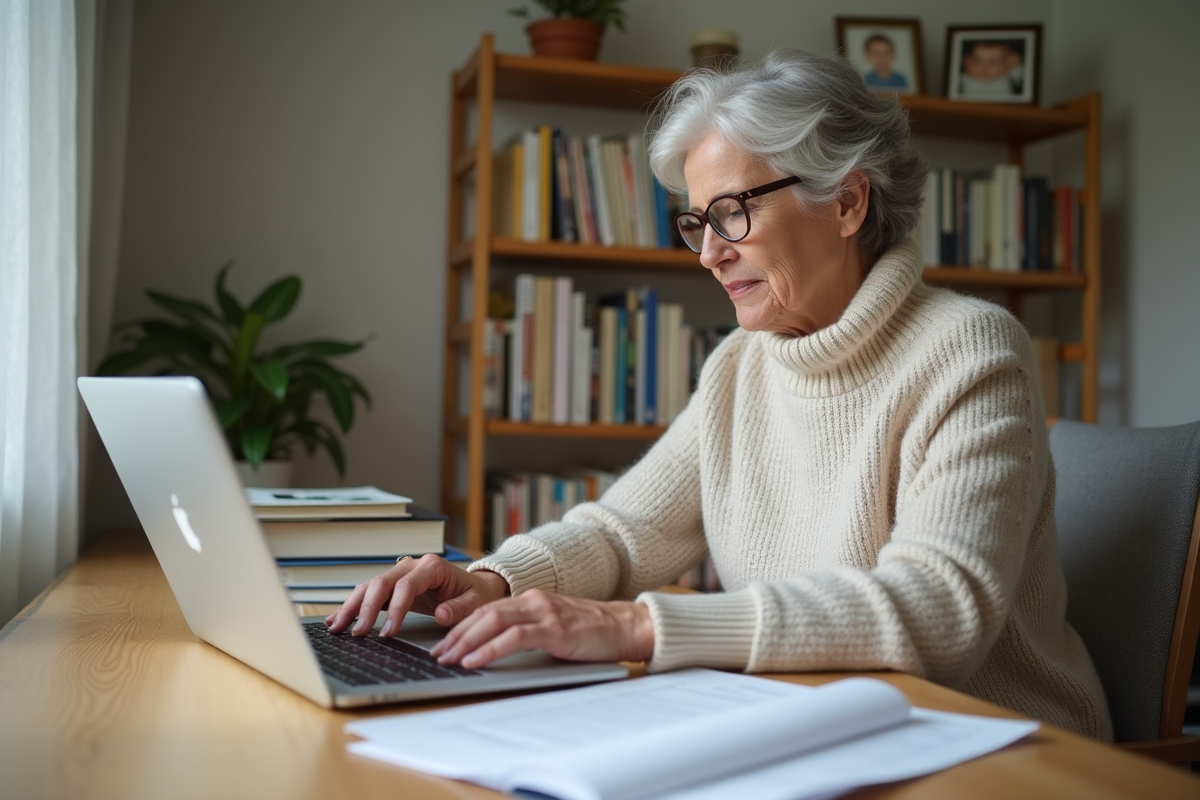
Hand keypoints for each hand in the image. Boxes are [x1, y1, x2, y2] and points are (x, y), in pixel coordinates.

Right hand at [325, 554, 509, 637]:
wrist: (474, 585)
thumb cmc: (474, 593)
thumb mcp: (475, 602)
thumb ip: (459, 608)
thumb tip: (441, 614)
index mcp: (432, 567)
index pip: (407, 586)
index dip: (395, 609)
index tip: (388, 632)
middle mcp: (411, 565)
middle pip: (382, 583)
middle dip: (366, 608)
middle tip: (357, 633)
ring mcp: (399, 573)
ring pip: (370, 586)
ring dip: (352, 606)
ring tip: (336, 626)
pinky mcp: (392, 585)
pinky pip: (369, 593)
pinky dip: (353, 605)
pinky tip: (337, 618)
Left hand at [428, 589, 654, 668]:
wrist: (626, 627)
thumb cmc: (592, 632)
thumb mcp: (554, 627)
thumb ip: (529, 632)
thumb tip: (498, 650)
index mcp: (531, 600)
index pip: (487, 610)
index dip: (462, 626)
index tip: (444, 644)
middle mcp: (534, 601)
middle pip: (484, 614)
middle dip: (457, 635)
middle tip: (438, 654)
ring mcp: (544, 613)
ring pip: (493, 621)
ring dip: (466, 641)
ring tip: (449, 658)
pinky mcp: (555, 629)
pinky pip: (514, 638)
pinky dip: (490, 648)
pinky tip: (475, 660)